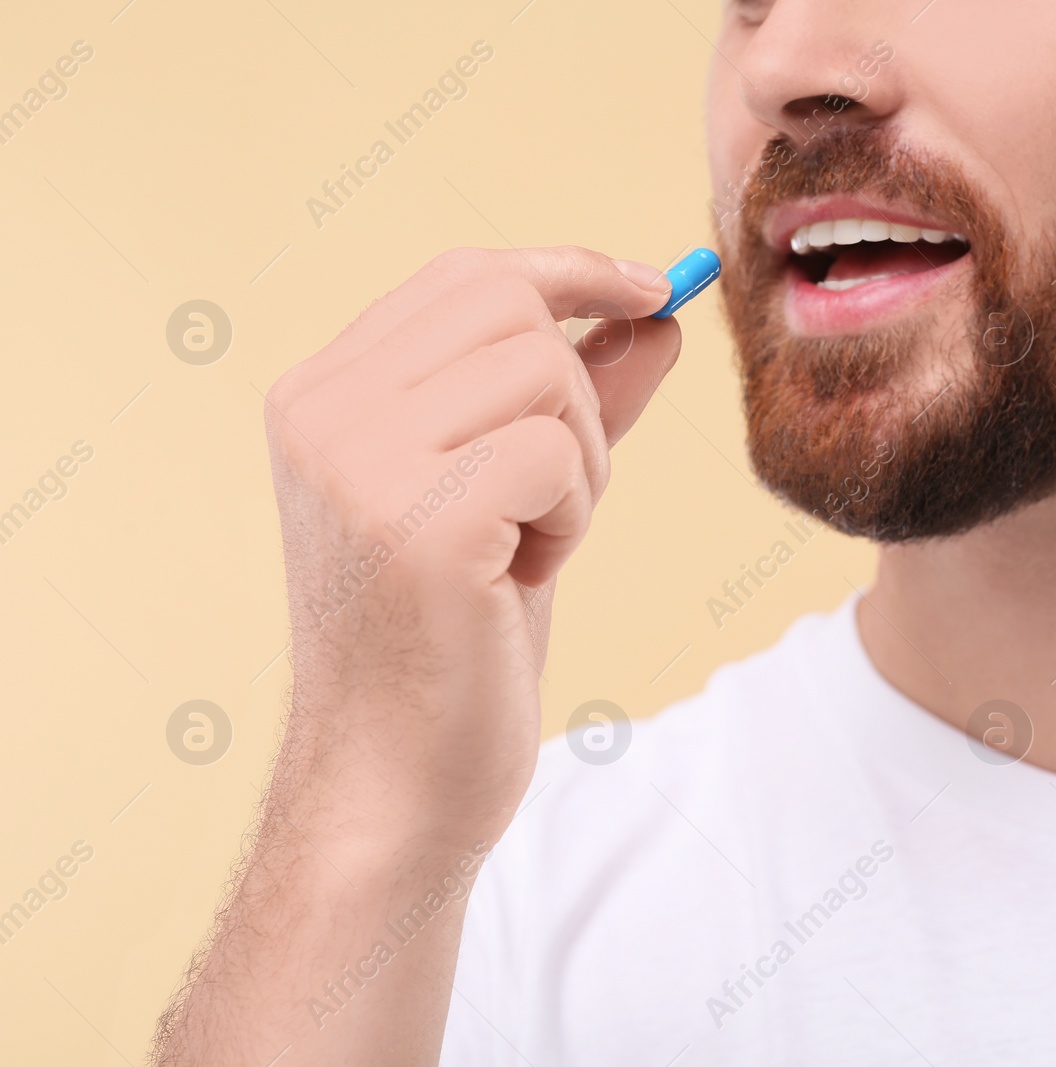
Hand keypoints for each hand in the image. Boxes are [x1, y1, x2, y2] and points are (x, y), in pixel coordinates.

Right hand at [262, 245, 676, 847]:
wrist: (397, 783)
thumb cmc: (457, 642)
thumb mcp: (522, 495)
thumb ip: (580, 399)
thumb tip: (658, 311)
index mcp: (323, 394)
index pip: (463, 275)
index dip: (568, 268)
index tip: (649, 284)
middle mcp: (321, 409)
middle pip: (508, 302)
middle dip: (577, 392)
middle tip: (562, 489)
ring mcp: (358, 460)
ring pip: (544, 371)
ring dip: (578, 464)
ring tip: (531, 544)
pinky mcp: (416, 519)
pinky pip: (556, 450)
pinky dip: (573, 514)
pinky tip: (523, 576)